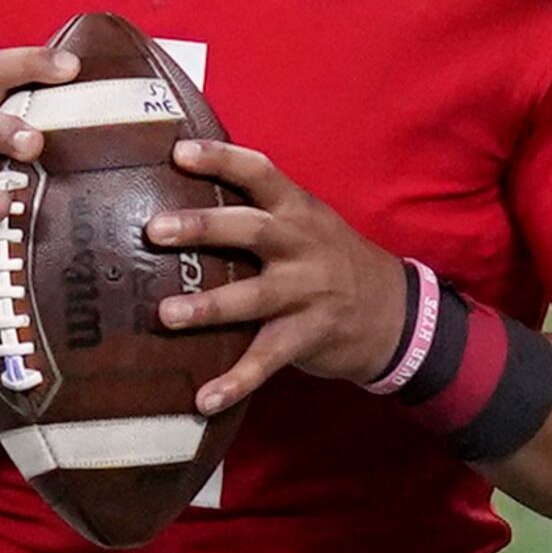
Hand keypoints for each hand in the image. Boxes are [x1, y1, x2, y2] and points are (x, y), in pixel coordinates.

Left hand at [145, 139, 411, 415]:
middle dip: (203, 228)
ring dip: (209, 306)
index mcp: (298, 211)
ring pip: (254, 297)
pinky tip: (203, 400)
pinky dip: (236, 382)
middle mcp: (302, 247)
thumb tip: (183, 198)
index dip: (221, 160)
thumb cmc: (333, 260)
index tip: (178, 152)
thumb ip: (261, 211)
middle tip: (155, 229)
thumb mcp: (308, 223)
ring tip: (166, 314)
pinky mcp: (307, 337)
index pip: (260, 174)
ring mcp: (307, 294)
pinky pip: (267, 360)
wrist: (396, 313)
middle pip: (252, 230)